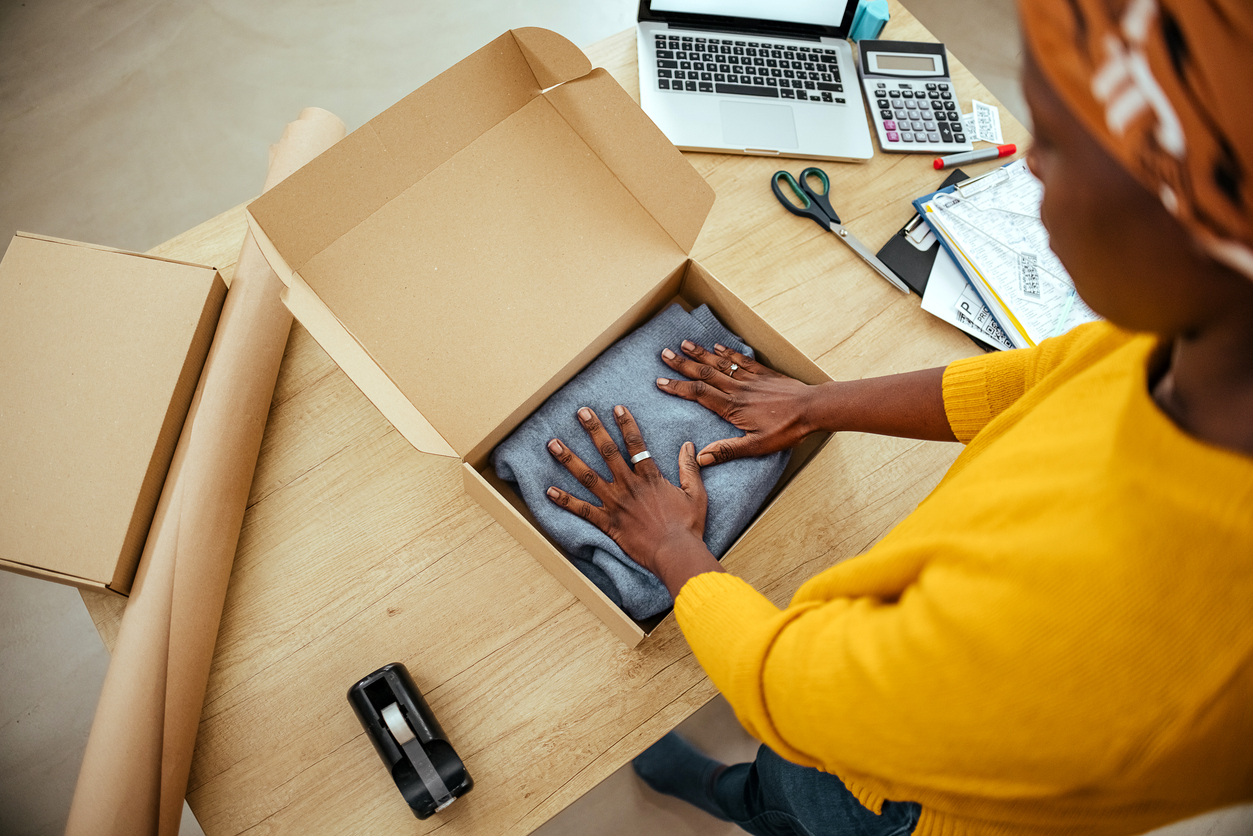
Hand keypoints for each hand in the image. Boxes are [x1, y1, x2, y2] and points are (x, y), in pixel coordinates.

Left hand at [545, 405, 719, 592]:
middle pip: (607, 452)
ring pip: (588, 477)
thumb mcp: (695, 494)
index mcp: (649, 477)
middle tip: (581, 412)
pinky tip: (549, 491)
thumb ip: (690, 468)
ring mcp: (615, 504)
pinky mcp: (608, 523)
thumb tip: (689, 445)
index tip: (616, 408)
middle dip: (593, 429)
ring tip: (553, 444)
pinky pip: (583, 510)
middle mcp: (629, 486)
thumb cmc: (687, 526)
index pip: (635, 444)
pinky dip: (565, 501)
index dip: (626, 424)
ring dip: (569, 459)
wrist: (676, 553)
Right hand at [657, 340, 822, 465]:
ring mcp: (750, 379)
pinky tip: (715, 347)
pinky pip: (740, 360)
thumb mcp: (757, 446)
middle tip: (664, 354)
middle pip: (704, 374)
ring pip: (719, 364)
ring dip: (699, 354)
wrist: (813, 409)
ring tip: (683, 344)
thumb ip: (728, 450)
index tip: (660, 381)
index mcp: (732, 408)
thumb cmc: (787, 430)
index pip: (698, 394)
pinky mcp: (763, 373)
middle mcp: (737, 389)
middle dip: (682, 364)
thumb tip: (701, 458)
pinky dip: (726, 353)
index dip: (678, 387)